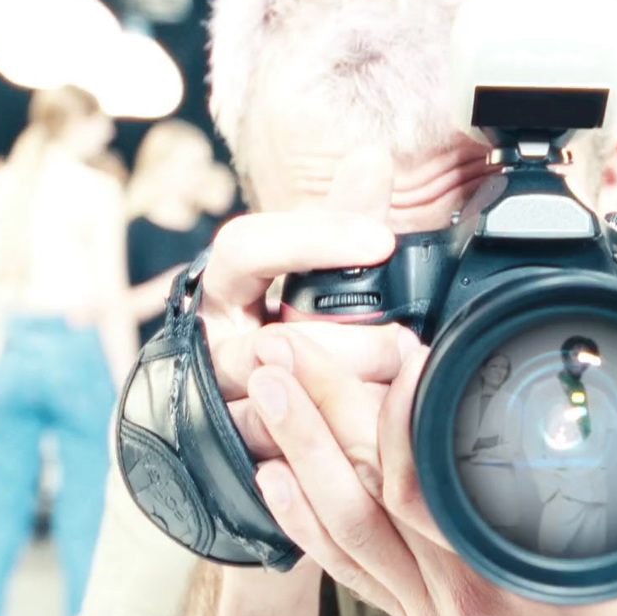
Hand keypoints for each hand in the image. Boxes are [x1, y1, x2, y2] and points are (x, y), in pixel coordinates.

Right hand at [196, 146, 415, 460]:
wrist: (237, 422)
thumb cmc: (286, 332)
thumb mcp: (309, 275)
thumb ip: (340, 220)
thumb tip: (372, 157)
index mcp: (224, 289)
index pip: (245, 247)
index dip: (311, 239)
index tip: (380, 240)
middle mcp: (212, 345)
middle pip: (277, 336)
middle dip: (353, 340)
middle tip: (404, 343)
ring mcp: (219, 405)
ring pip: (282, 400)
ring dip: (352, 395)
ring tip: (397, 389)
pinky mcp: (238, 458)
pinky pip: (289, 455)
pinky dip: (341, 443)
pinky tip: (380, 434)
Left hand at [249, 334, 616, 615]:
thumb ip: (615, 466)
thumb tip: (600, 397)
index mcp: (510, 561)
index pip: (429, 473)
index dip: (400, 408)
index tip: (394, 353)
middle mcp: (458, 588)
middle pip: (368, 488)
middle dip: (323, 411)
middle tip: (290, 355)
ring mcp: (431, 609)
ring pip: (345, 524)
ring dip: (300, 452)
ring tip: (268, 397)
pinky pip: (346, 568)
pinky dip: (304, 521)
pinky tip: (276, 481)